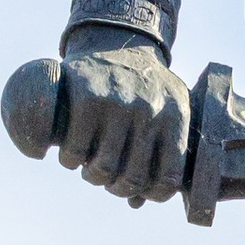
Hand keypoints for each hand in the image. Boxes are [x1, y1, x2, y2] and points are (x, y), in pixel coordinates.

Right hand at [58, 30, 192, 204]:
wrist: (118, 40)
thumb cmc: (145, 88)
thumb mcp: (167, 111)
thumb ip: (160, 154)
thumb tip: (137, 203)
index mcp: (175, 119)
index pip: (167, 180)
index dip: (150, 194)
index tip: (137, 190)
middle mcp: (149, 112)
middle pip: (130, 178)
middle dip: (115, 187)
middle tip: (106, 179)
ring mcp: (118, 104)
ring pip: (100, 168)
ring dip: (90, 176)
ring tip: (87, 167)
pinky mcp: (86, 97)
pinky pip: (74, 150)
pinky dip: (69, 160)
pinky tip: (71, 154)